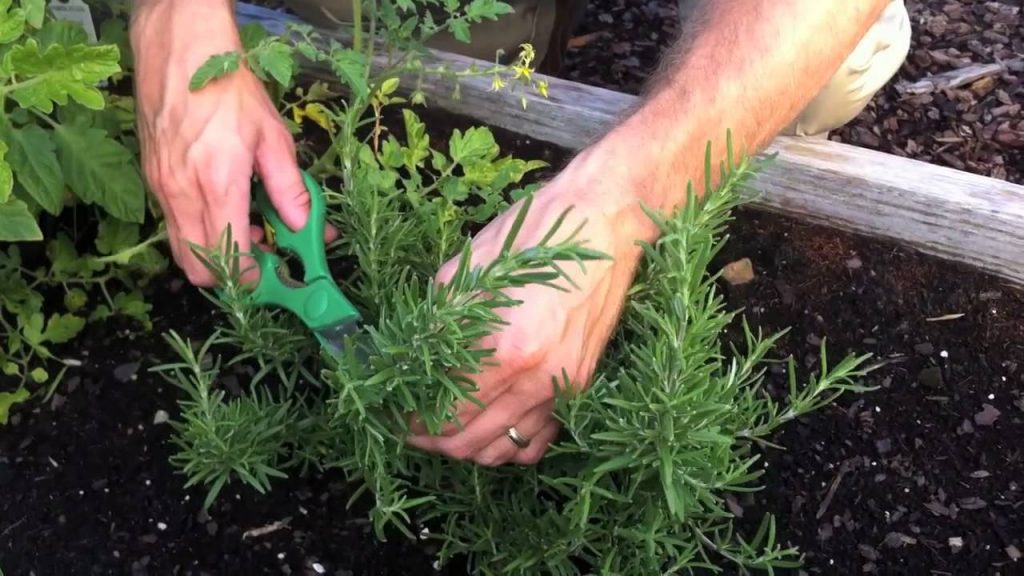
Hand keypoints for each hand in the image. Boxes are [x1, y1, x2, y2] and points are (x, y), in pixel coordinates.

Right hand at [130, 0, 319, 285]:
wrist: (180, 52)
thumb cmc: (228, 89)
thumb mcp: (273, 137)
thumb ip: (290, 188)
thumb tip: (303, 224)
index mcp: (217, 185)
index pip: (230, 258)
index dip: (252, 277)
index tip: (274, 274)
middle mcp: (182, 193)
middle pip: (198, 266)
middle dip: (229, 274)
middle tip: (260, 258)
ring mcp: (161, 187)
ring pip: (182, 248)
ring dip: (213, 252)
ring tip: (246, 228)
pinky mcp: (151, 178)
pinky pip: (173, 222)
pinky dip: (198, 228)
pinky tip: (225, 205)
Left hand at [406, 147, 654, 465]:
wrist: (606, 219)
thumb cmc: (538, 233)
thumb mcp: (473, 268)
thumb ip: (440, 319)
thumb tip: (409, 356)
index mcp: (508, 348)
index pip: (447, 410)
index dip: (411, 419)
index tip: (393, 413)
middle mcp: (538, 378)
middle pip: (470, 440)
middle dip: (431, 439)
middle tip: (409, 425)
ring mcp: (564, 386)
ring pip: (504, 449)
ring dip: (466, 447)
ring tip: (443, 428)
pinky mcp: (580, 384)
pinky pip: (539, 440)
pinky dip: (508, 444)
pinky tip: (488, 425)